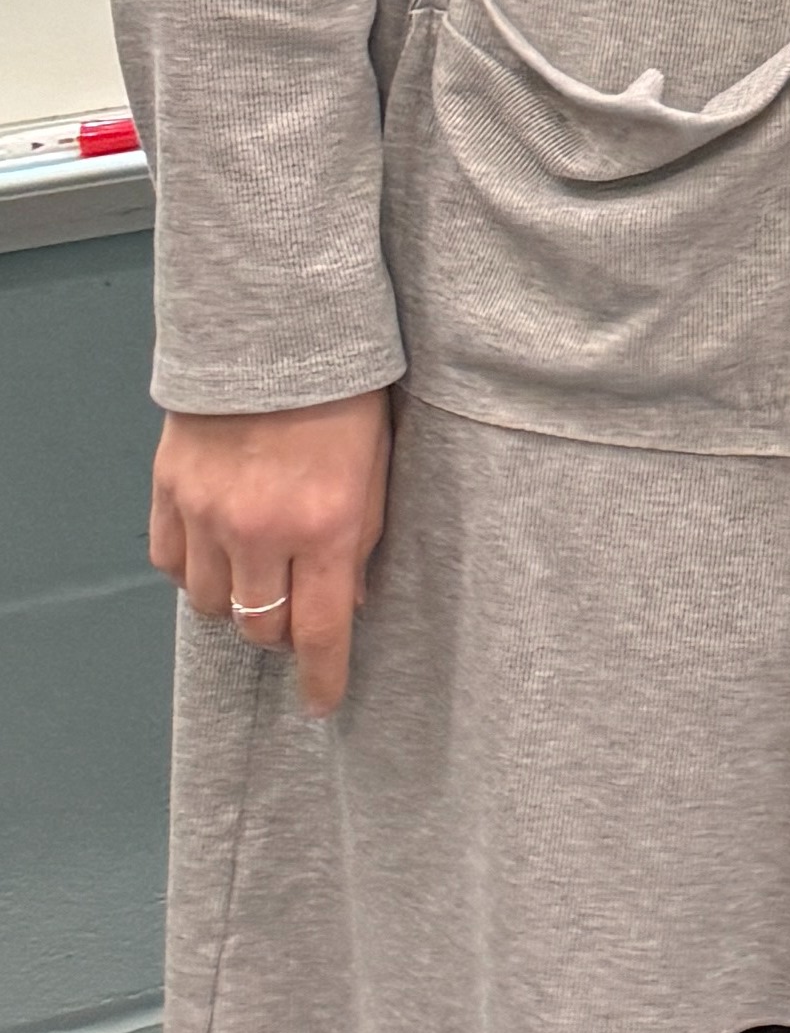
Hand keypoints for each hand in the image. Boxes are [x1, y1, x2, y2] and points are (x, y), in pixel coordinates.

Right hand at [149, 395, 394, 715]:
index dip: (321, 678)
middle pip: (260, 628)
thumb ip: (364, 541)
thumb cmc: (344, 394)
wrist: (276, 330)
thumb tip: (348, 605)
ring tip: (260, 576)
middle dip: (282, 634)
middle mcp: (260, 530)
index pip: (320, 632)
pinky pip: (172, 565)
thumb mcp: (377, 469)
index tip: (322, 702)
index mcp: (324, 525)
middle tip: (297, 615)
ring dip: (238, 603)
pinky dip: (196, 571)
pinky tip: (220, 553)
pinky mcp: (169, 492)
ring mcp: (207, 513)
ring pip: (211, 604)